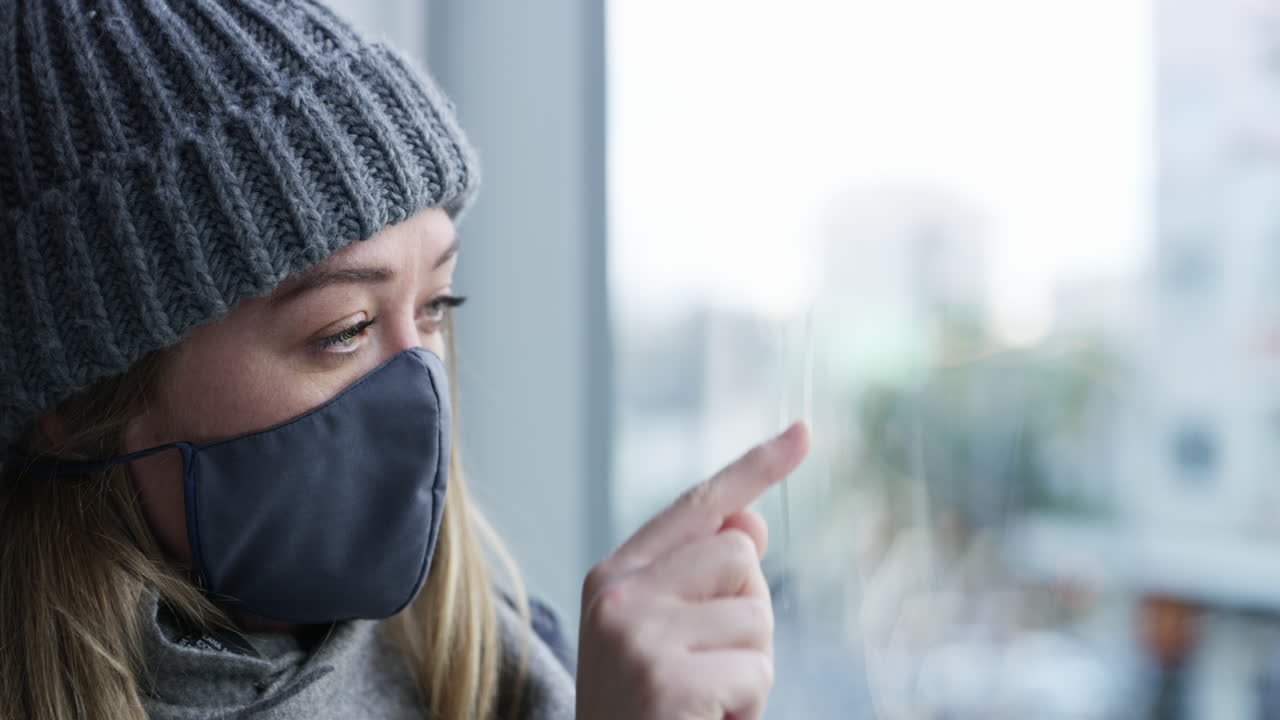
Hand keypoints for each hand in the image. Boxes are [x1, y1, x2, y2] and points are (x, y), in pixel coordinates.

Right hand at [576, 422, 810, 719]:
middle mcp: (618, 593)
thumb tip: (751, 525)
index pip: (699, 506)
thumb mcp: (665, 637)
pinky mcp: (665, 679)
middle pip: (740, 557)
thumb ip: (701, 579)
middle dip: (745, 617)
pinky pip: (757, 671)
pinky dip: (747, 706)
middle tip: (705, 670)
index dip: (756, 467)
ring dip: (748, 669)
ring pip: (757, 616)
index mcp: (615, 575)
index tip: (805, 432)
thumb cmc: (647, 710)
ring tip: (702, 702)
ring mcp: (637, 634)